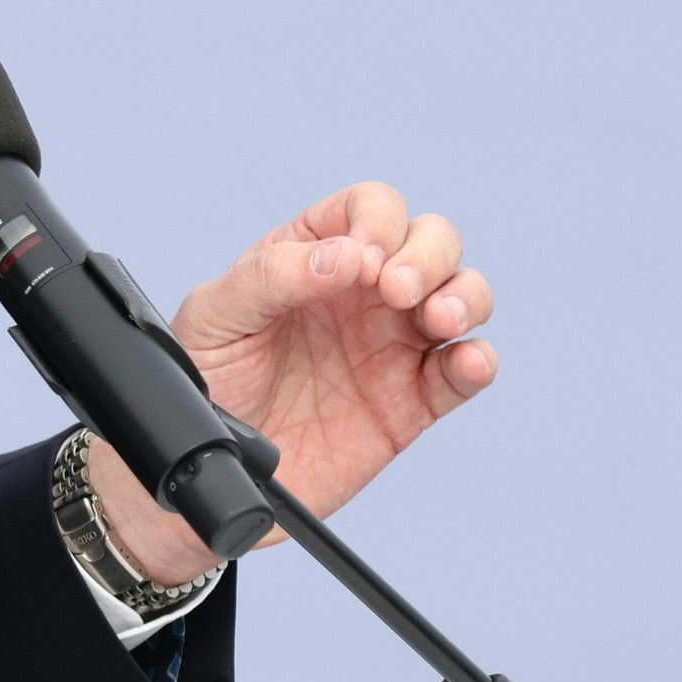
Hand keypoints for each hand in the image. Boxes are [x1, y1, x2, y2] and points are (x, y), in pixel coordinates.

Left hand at [83, 182, 495, 587]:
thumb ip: (272, 276)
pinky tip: (466, 363)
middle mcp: (363, 294)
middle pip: (431, 241)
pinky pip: (462, 373)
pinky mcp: (411, 403)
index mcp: (314, 258)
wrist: (205, 472)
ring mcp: (392, 346)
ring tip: (439, 320)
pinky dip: (477, 362)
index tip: (362, 260)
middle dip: (429, 254)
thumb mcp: (216, 315)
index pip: (370, 209)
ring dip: (465, 297)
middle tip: (397, 291)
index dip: (379, 222)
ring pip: (462, 296)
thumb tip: (344, 257)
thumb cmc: (204, 382)